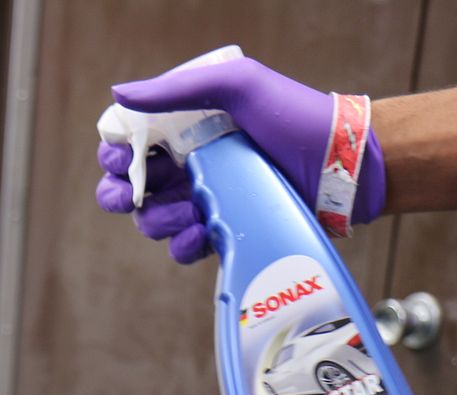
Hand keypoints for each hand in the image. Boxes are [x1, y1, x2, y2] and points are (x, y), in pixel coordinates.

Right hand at [95, 56, 386, 263]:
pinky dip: (185, 243)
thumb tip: (118, 93)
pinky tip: (204, 230)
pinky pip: (183, 247)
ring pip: (152, 221)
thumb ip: (177, 89)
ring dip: (160, 219)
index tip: (119, 159)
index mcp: (185, 129)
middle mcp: (188, 165)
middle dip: (119, 194)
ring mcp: (203, 200)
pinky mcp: (221, 231)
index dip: (114, 155)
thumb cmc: (294, 116)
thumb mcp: (239, 85)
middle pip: (129, 188)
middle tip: (131, 195)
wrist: (343, 165)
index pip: (129, 144)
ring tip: (193, 210)